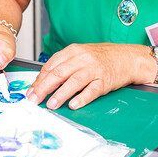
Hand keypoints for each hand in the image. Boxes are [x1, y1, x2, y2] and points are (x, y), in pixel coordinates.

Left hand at [26, 43, 154, 109]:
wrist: (127, 57)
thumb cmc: (101, 57)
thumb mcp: (81, 55)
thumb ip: (63, 65)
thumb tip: (42, 81)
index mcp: (73, 51)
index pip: (51, 65)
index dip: (39, 80)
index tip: (30, 91)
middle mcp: (83, 59)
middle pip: (59, 73)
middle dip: (44, 88)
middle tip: (34, 99)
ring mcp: (94, 70)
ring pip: (74, 82)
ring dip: (60, 94)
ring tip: (51, 104)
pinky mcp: (105, 81)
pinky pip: (92, 90)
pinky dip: (82, 98)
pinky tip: (73, 105)